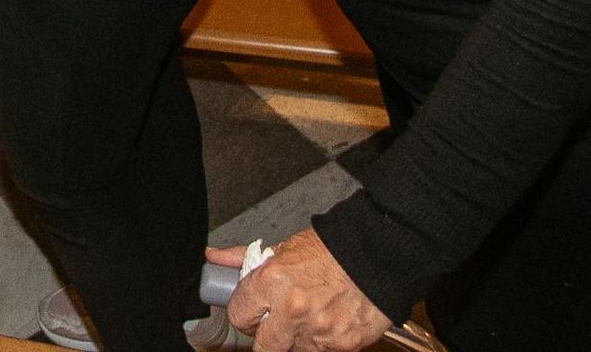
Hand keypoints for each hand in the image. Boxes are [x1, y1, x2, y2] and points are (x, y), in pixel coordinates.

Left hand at [210, 229, 390, 351]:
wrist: (377, 255)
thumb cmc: (331, 250)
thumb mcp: (283, 248)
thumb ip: (244, 258)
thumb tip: (213, 258)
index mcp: (273, 281)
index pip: (238, 315)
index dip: (243, 314)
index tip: (251, 311)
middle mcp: (292, 310)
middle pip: (262, 346)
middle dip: (265, 336)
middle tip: (276, 321)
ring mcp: (318, 332)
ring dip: (294, 340)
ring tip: (307, 317)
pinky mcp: (341, 346)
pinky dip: (320, 343)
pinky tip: (326, 322)